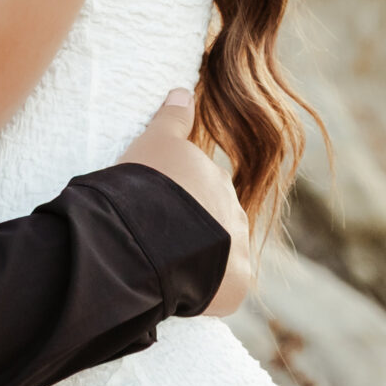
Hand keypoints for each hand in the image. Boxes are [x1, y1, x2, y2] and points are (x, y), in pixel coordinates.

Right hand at [118, 89, 252, 315]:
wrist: (150, 233)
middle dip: (194, 231)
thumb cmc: (146, 185)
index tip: (156, 211)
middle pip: (215, 222)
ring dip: (203, 261)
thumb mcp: (153, 142)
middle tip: (158, 241)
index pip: (203, 190)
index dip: (178, 202)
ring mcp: (238, 249)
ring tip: (166, 268)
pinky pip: (223, 290)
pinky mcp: (237, 284)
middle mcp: (235, 211)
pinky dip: (207, 293)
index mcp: (216, 180)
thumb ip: (171, 118)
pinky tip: (181, 294)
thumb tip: (183, 91)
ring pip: (222, 256)